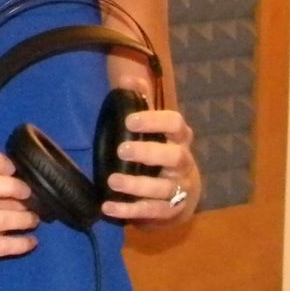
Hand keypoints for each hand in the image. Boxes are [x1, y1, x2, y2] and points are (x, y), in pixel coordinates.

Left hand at [100, 107, 198, 224]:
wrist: (183, 191)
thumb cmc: (162, 149)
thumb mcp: (153, 125)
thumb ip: (140, 100)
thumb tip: (127, 76)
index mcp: (179, 138)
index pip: (176, 124)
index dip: (155, 121)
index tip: (130, 120)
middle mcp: (183, 163)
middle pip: (174, 157)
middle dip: (149, 153)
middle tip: (121, 150)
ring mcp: (178, 190)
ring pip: (163, 190)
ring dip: (137, 186)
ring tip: (112, 182)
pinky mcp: (169, 212)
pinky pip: (151, 213)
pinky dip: (129, 212)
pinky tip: (108, 208)